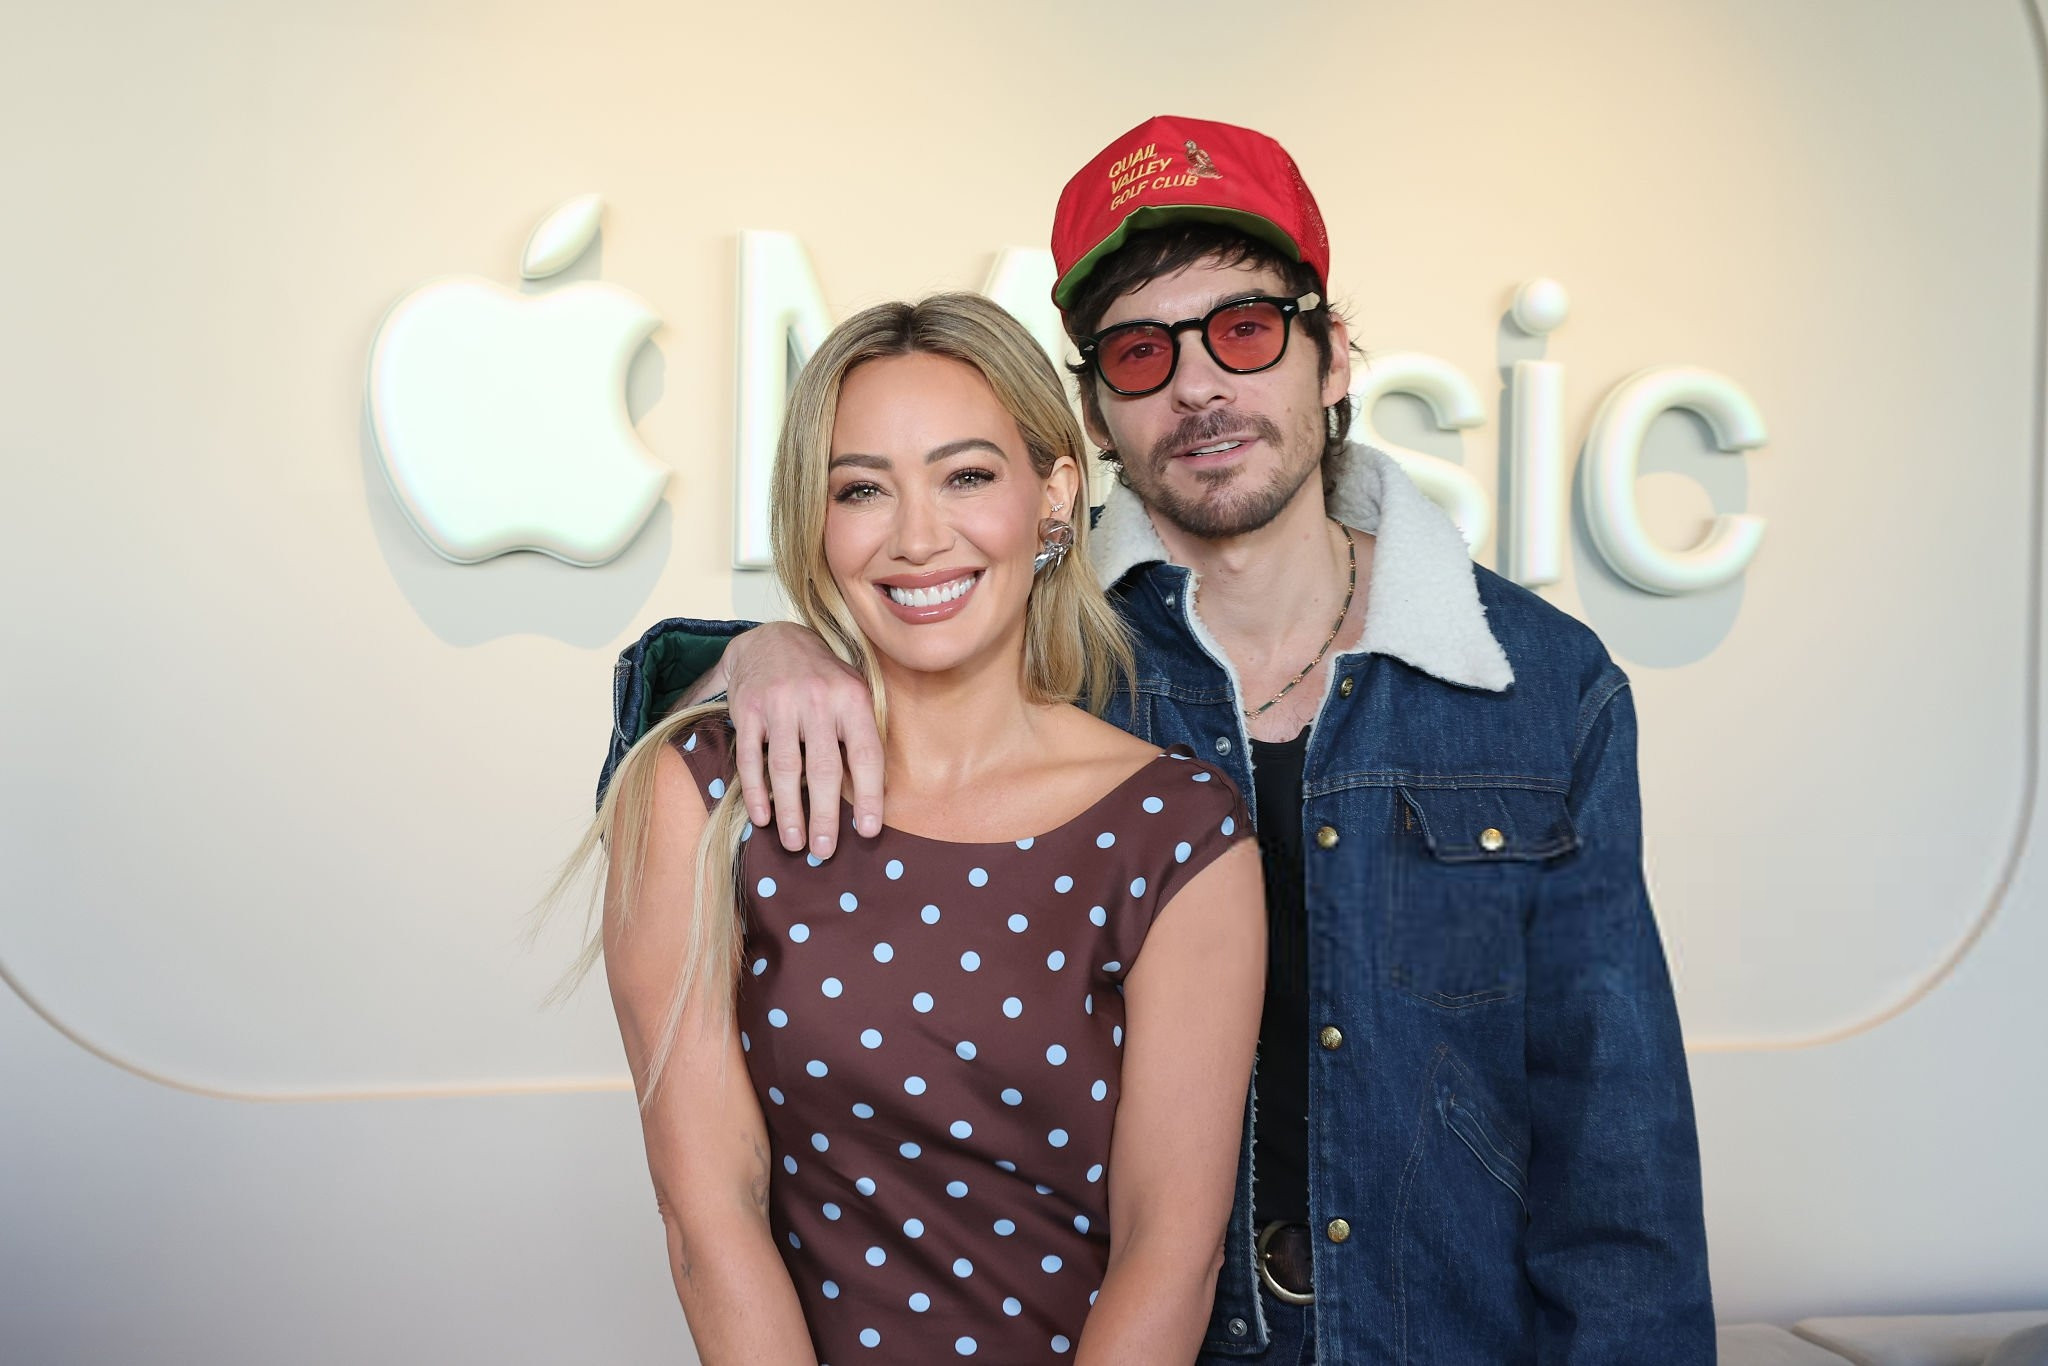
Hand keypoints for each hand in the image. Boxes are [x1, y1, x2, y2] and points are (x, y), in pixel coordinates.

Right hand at [725, 621, 885, 856]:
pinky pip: (752, 758)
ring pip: (786, 767)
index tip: (869, 831)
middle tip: (825, 850)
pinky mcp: (749, 709)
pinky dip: (757, 791)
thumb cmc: (822, 679)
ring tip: (795, 843)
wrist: (772, 639)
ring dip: (790, 811)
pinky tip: (763, 817)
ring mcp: (780, 704)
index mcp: (852, 698)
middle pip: (824, 767)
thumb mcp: (852, 693)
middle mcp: (817, 699)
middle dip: (826, 814)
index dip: (869, 795)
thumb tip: (876, 794)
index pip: (866, 754)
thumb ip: (862, 734)